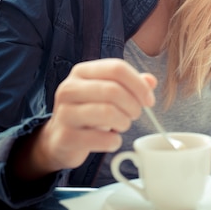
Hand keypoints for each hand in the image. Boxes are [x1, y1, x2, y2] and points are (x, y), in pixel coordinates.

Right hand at [13, 59, 156, 178]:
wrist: (60, 139)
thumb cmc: (89, 112)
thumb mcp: (107, 93)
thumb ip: (130, 84)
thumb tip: (151, 81)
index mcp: (82, 72)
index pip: (117, 68)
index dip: (139, 85)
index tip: (149, 101)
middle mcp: (69, 88)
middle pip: (113, 90)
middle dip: (133, 105)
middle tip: (135, 115)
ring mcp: (64, 113)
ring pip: (107, 112)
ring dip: (124, 122)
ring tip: (123, 125)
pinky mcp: (65, 137)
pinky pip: (101, 139)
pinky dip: (114, 141)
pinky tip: (111, 140)